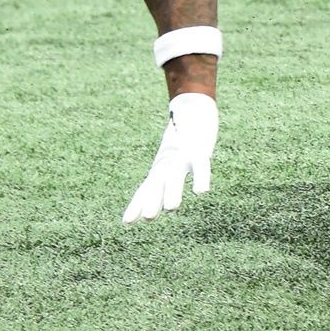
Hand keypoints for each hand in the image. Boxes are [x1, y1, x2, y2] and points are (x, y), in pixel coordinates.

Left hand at [123, 92, 217, 222]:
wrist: (192, 108)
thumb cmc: (181, 139)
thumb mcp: (168, 160)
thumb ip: (161, 181)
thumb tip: (153, 203)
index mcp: (160, 168)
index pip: (146, 188)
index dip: (137, 203)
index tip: (127, 222)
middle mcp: (167, 163)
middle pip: (158, 183)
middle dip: (153, 200)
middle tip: (147, 218)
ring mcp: (183, 155)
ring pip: (176, 174)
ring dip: (173, 190)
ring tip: (172, 208)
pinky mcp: (200, 148)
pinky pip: (201, 164)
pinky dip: (201, 177)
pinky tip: (202, 191)